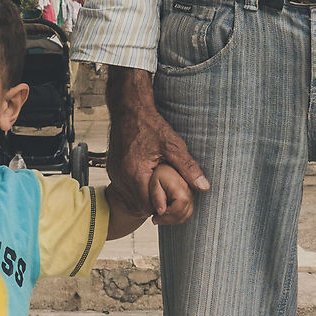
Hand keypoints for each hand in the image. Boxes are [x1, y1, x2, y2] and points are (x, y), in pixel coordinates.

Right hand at [107, 68, 208, 227]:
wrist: (129, 109)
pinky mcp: (112, 170)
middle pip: (138, 205)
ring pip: (129, 198)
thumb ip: (188, 168)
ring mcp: (114, 173)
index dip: (162, 207)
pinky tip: (146, 178)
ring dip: (143, 196)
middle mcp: (121, 176)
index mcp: (135, 173)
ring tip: (157, 186)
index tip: (172, 201)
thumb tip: (204, 186)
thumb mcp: (173, 145)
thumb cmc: (150, 125)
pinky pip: (124, 188)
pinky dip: (135, 188)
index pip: (148, 206)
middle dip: (153, 204)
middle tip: (168, 195)